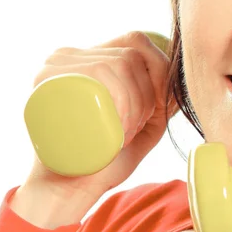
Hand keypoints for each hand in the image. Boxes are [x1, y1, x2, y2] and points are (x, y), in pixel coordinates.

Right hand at [24, 31, 177, 201]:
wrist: (66, 191)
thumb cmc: (106, 157)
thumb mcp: (142, 122)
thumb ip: (162, 98)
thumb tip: (183, 72)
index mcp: (86, 59)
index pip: (135, 41)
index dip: (160, 68)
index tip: (160, 107)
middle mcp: (66, 55)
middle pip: (132, 52)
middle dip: (149, 94)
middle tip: (135, 130)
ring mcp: (54, 65)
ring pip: (122, 62)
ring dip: (137, 102)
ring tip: (125, 133)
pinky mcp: (48, 79)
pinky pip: (102, 69)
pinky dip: (124, 99)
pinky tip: (119, 129)